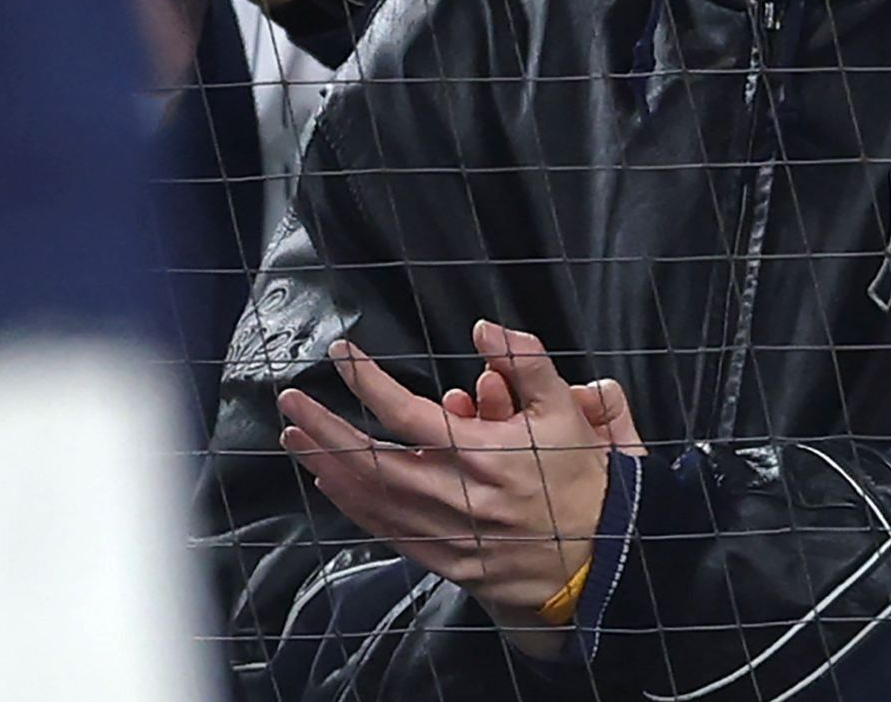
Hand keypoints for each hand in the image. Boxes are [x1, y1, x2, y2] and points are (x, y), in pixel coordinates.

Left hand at [278, 321, 638, 655]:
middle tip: (292, 403)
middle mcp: (457, 495)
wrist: (597, 556)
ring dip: (326, 466)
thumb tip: (485, 330)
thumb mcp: (566, 411)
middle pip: (371, 459)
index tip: (345, 355)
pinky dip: (352, 506)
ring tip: (298, 438)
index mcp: (484, 454)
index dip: (368, 380)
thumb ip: (527, 362)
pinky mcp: (444, 559)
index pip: (408, 411)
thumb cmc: (581, 482)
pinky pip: (385, 530)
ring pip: (370, 498)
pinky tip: (331, 485)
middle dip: (325, 428)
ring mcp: (446, 532)